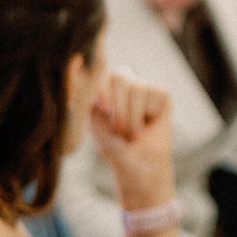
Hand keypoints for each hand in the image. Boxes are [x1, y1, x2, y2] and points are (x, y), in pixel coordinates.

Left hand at [91, 70, 175, 208]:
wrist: (136, 165)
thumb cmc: (113, 144)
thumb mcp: (94, 117)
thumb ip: (87, 93)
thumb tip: (74, 71)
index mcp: (106, 85)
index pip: (102, 71)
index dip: (102, 88)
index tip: (102, 109)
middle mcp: (126, 82)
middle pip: (119, 75)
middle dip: (116, 108)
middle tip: (118, 129)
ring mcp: (145, 86)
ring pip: (135, 87)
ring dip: (129, 118)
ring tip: (132, 132)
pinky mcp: (162, 93)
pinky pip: (151, 94)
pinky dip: (144, 116)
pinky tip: (148, 125)